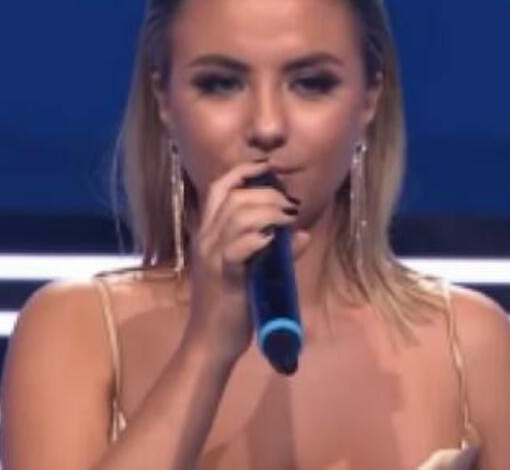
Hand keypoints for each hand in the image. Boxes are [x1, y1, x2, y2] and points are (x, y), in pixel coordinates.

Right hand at [182, 160, 308, 365]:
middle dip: (267, 192)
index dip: (243, 172)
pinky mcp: (222, 276)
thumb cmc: (231, 307)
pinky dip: (257, 238)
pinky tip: (272, 239)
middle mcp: (206, 239)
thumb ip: (274, 251)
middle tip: (290, 204)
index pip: (219, 189)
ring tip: (288, 217)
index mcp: (209, 234)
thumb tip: (302, 234)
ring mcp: (212, 256)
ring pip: (237, 216)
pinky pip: (237, 248)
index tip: (268, 168)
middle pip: (233, 196)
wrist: (211, 342)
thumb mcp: (253, 272)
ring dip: (268, 211)